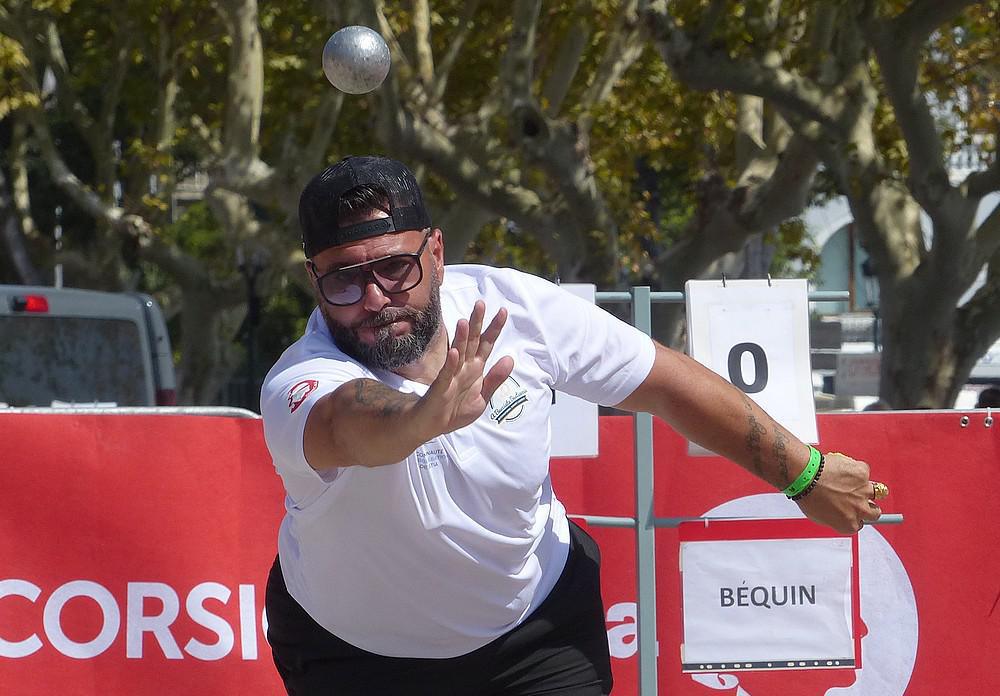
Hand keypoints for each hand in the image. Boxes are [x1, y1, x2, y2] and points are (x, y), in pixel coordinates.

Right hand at [418, 301, 513, 435]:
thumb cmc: (455, 410)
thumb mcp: (482, 398)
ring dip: (462, 338)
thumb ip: (495, 379)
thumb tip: (510, 358)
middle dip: (476, 323)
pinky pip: (446, 374)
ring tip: (465, 321)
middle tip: (481, 304)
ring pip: (458, 353)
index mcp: (475, 369)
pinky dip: (451, 364)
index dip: (494, 329)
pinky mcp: (441, 388)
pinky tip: (455, 353)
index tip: (503, 311)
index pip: (486, 344)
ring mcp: (451, 375)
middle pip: (472, 341)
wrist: (431, 426)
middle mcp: (463, 367)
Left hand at [795, 452, 882, 533]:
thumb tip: (836, 512)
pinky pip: (864, 471)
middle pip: (875, 512)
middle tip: (858, 498)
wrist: (806, 476)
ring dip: (866, 487)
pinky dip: (855, 469)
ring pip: (878, 491)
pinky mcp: (863, 473)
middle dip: (869, 506)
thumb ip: (834, 517)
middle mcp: (860, 509)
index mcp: (849, 524)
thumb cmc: (807, 494)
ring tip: (852, 481)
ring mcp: (864, 491)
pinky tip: (842, 468)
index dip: (855, 515)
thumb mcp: (818, 515)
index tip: (851, 509)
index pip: (860, 523)